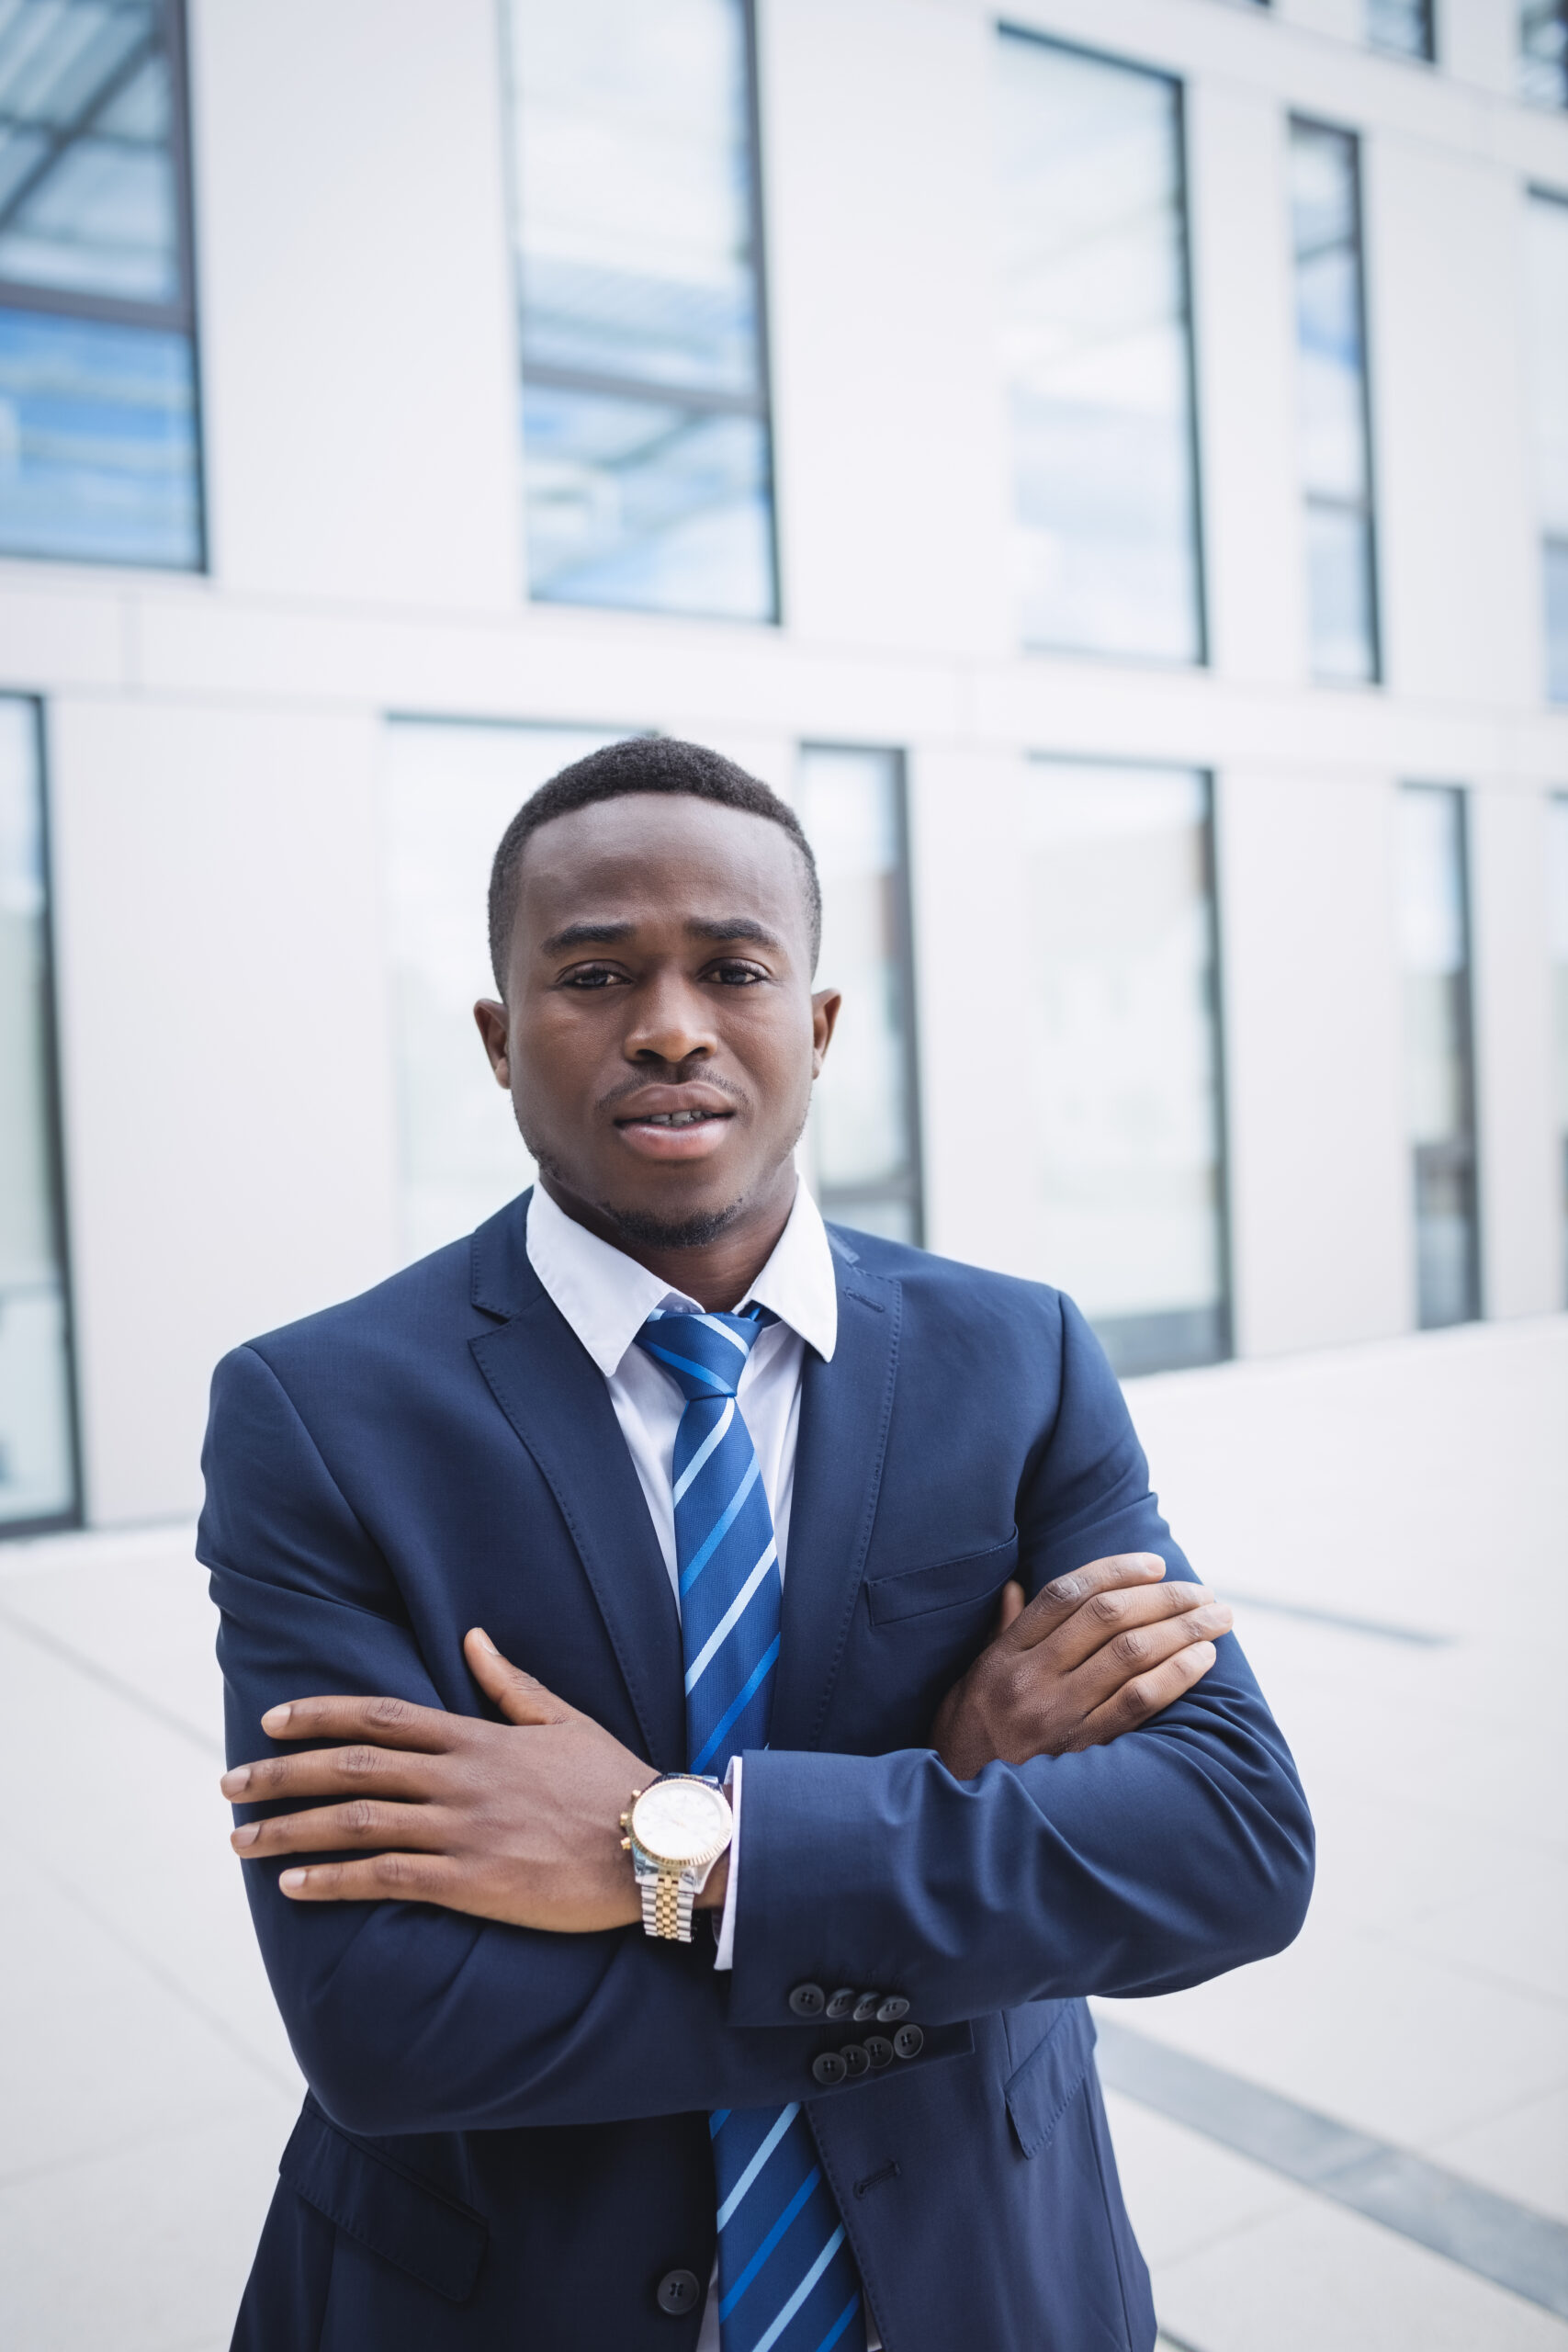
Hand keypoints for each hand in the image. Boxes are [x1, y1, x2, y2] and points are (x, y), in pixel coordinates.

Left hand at [220, 1631, 666, 1930]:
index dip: (318, 1715)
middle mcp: (458, 1778)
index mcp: (477, 1736)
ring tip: (241, 1842)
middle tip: (229, 1785)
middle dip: (280, 1776)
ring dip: (289, 1832)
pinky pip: (386, 1879)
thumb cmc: (614, 1782)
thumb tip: (472, 1637)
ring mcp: (462, 1830)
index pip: (380, 1716)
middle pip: (349, 1768)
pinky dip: (333, 1881)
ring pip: (354, 1824)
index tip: (271, 1721)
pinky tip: (294, 1886)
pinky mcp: (470, 1882)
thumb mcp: (563, 1720)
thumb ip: (510, 1683)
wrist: (657, 1845)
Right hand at [930, 1553, 1230, 1779]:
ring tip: (1217, 1618)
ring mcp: (1057, 1715)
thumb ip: (1001, 1630)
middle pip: (1107, 1617)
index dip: (1115, 1570)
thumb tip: (1016, 1586)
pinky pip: (1137, 1703)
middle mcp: (1030, 1678)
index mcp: (1004, 1654)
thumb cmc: (972, 1732)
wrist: (957, 1803)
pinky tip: (1203, 1658)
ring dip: (1182, 1630)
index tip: (1155, 1564)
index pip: (1066, 1593)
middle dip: (1164, 1597)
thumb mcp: (975, 1675)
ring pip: (1129, 1654)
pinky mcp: (1083, 1750)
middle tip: (1203, 1591)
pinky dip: (1176, 1674)